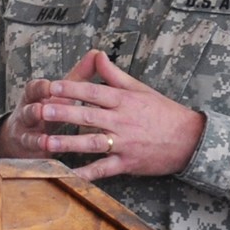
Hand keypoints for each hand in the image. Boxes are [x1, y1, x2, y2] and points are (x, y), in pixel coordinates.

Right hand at [0, 49, 99, 157]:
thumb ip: (79, 76)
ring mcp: (26, 134)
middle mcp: (28, 114)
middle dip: (35, 111)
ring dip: (36, 138)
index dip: (41, 88)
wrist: (23, 137)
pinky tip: (49, 160)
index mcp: (36, 97)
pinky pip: (34, 156)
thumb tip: (98, 53)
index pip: (35, 89)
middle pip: (30, 111)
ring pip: (29, 135)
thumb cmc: (50, 109)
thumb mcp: (62, 92)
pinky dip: (41, 158)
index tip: (50, 86)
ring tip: (44, 140)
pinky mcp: (30, 153)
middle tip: (41, 110)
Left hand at [14, 49, 205, 181]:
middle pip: (88, 117)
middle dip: (63, 113)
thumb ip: (114, 74)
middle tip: (40, 110)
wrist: (189, 139)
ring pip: (92, 143)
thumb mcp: (140, 89)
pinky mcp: (127, 163)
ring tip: (46, 142)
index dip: (72, 89)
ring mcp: (124, 143)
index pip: (94, 93)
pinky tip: (68, 174)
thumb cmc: (162, 112)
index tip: (52, 86)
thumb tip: (97, 54)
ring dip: (68, 143)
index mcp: (124, 101)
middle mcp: (122, 121)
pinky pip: (104, 169)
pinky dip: (86, 173)